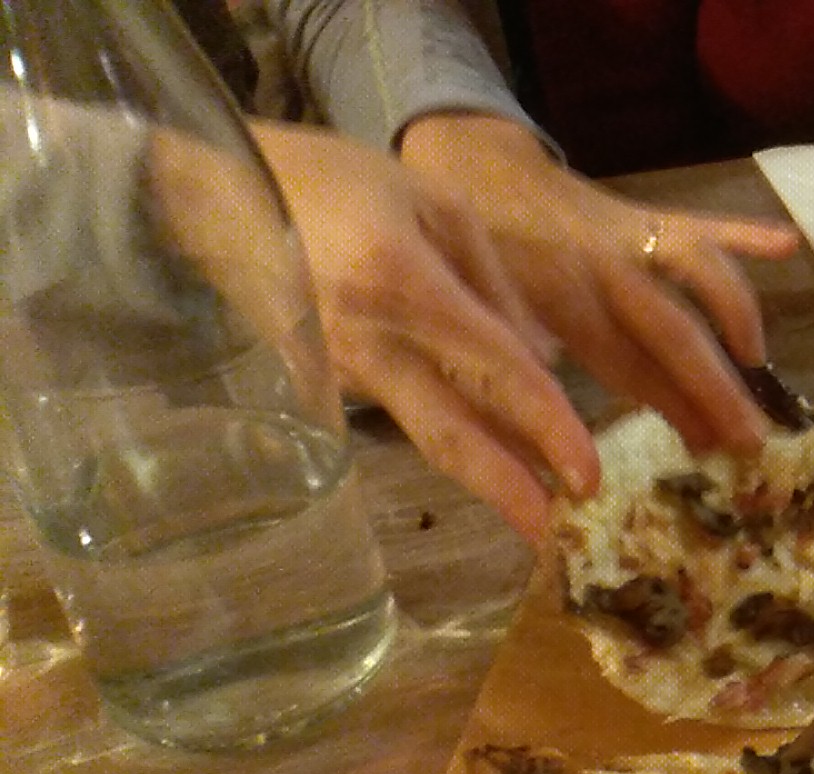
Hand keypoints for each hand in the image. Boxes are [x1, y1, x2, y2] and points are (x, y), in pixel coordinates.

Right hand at [248, 120, 594, 543]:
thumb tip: (544, 360)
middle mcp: (368, 341)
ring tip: (544, 516)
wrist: (212, 194)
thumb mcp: (434, 202)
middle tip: (560, 540)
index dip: (549, 426)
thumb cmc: (337, 183)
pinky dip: (454, 440)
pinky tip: (497, 462)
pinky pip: (405, 418)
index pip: (496, 370)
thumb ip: (495, 283)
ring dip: (489, 477)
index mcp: (402, 282)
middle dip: (509, 494)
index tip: (589, 476)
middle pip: (450, 435)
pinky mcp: (322, 388)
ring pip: (430, 435)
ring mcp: (339, 372)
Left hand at [395, 112, 800, 452]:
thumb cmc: (465, 260)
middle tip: (754, 439)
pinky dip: (744, 232)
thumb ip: (516, 373)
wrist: (463, 162)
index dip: (672, 412)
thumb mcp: (475, 321)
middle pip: (673, 332)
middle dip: (717, 388)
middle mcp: (600, 270)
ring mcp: (625, 236)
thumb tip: (550, 442)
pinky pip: (697, 223)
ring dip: (736, 317)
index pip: (629, 369)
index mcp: (557, 304)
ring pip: (696, 273)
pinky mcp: (641, 212)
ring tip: (759, 364)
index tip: (709, 453)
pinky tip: (789, 244)